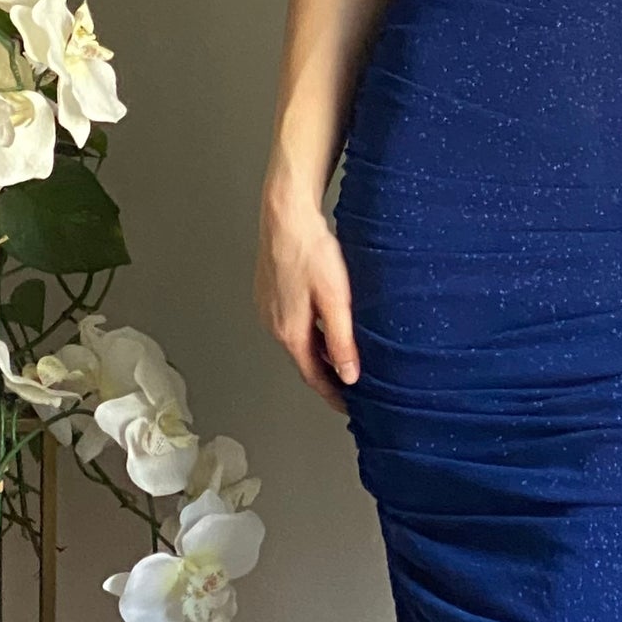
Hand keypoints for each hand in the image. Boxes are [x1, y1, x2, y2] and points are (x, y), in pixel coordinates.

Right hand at [256, 189, 359, 413]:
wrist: (286, 215)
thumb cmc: (310, 250)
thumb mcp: (335, 299)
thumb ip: (342, 340)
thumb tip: (348, 376)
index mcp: (290, 332)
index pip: (314, 377)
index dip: (334, 394)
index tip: (350, 406)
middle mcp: (275, 324)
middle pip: (306, 360)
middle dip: (328, 374)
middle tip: (352, 383)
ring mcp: (269, 308)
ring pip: (299, 340)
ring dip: (320, 351)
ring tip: (344, 355)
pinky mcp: (270, 292)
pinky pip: (293, 322)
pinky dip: (311, 331)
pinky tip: (326, 322)